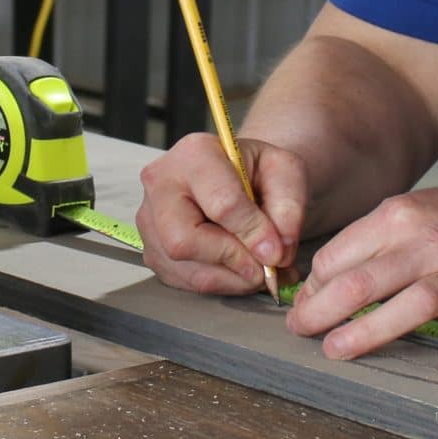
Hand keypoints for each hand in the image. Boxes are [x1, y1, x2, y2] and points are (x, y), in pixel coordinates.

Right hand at [137, 135, 307, 295]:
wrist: (234, 175)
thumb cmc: (256, 171)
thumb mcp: (285, 172)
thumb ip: (288, 208)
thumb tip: (275, 252)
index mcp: (195, 154)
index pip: (222, 204)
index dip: (254, 234)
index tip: (276, 252)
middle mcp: (161, 184)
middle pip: (184, 241)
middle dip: (232, 261)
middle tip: (264, 267)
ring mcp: (149, 219)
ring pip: (185, 268)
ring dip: (231, 279)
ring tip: (258, 270)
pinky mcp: (151, 249)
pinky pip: (183, 281)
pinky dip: (219, 284)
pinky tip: (239, 270)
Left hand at [284, 182, 437, 371]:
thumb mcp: (408, 212)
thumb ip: (364, 244)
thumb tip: (314, 288)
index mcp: (400, 218)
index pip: (339, 257)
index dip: (313, 287)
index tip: (302, 309)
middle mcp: (430, 244)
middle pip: (365, 280)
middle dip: (323, 311)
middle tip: (301, 332)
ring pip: (414, 303)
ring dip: (371, 330)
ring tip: (337, 350)